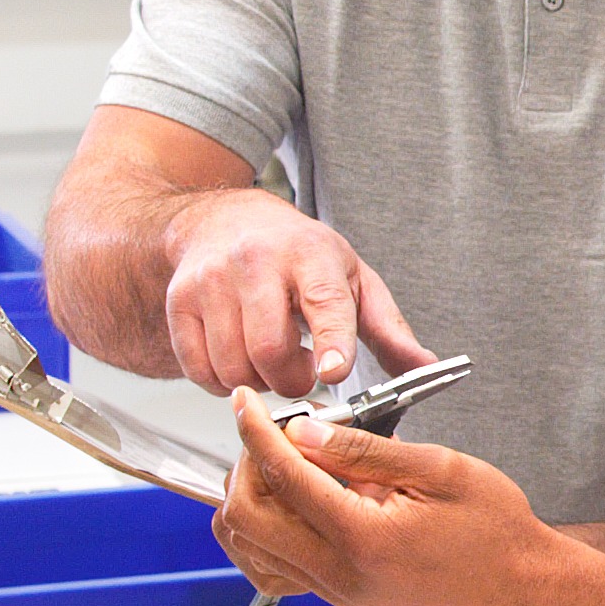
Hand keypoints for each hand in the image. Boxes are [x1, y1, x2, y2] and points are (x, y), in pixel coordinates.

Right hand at [160, 191, 435, 395]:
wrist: (226, 222)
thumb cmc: (297, 255)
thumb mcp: (353, 280)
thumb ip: (388, 329)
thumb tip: (424, 368)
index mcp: (311, 255)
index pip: (324, 301)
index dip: (330, 341)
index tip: (334, 371)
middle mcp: (256, 262)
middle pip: (271, 349)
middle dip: (293, 380)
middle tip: (302, 371)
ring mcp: (212, 281)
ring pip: (234, 367)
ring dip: (259, 383)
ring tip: (272, 360)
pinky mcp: (180, 302)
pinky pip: (199, 370)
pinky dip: (223, 382)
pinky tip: (239, 360)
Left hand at [210, 389, 558, 605]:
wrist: (524, 592)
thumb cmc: (498, 533)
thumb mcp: (440, 470)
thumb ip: (366, 450)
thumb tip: (307, 430)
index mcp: (363, 538)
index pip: (284, 476)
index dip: (257, 431)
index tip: (247, 403)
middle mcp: (339, 575)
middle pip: (248, 517)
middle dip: (248, 464)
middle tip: (273, 432)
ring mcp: (337, 592)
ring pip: (254, 546)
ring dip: (255, 497)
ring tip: (287, 461)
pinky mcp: (342, 598)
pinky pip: (277, 566)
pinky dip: (270, 530)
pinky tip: (298, 499)